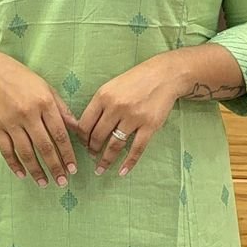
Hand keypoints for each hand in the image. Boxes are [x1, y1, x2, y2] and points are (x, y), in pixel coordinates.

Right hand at [0, 55, 79, 186]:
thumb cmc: (24, 81)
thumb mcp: (48, 89)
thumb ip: (62, 110)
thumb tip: (77, 130)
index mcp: (44, 103)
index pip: (59, 134)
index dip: (67, 153)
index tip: (73, 168)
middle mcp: (28, 114)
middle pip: (44, 146)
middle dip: (54, 167)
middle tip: (62, 181)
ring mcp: (10, 122)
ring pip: (25, 152)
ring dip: (36, 170)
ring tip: (44, 183)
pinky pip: (6, 150)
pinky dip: (14, 164)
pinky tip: (22, 174)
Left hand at [76, 59, 177, 177]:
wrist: (164, 75)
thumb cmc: (136, 80)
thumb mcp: (112, 86)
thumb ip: (99, 104)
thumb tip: (85, 127)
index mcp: (103, 96)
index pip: (84, 124)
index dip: (81, 138)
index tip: (83, 144)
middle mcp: (116, 107)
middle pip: (97, 136)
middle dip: (92, 150)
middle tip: (92, 157)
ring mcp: (133, 117)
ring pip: (114, 145)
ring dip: (106, 160)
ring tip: (101, 169)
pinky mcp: (149, 126)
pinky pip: (137, 149)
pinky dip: (129, 162)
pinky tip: (122, 171)